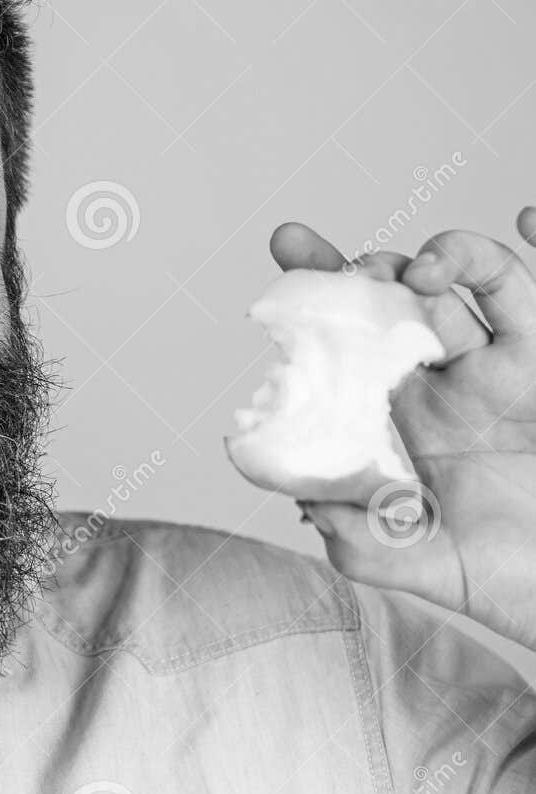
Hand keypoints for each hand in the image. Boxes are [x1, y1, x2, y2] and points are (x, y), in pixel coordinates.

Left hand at [268, 208, 535, 651]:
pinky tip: (522, 215)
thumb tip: (310, 508)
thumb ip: (367, 544)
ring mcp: (499, 366)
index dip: (312, 300)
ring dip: (439, 256)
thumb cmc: (512, 578)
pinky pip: (527, 297)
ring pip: (464, 283)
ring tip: (413, 274)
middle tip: (317, 256)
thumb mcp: (426, 566)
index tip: (282, 253)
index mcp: (399, 417)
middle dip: (352, 267)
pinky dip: (520, 249)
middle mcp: (444, 379)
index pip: (344, 347)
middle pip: (393, 301)